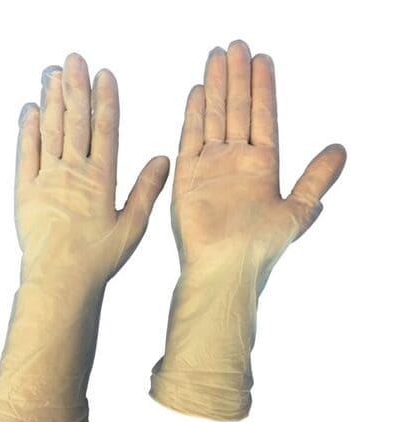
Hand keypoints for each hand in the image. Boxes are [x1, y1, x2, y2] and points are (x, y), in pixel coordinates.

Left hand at [16, 54, 169, 282]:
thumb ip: (147, 189)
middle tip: (73, 60)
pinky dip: (28, 131)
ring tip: (52, 74)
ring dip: (52, 101)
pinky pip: (26, 153)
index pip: (106, 130)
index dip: (105, 100)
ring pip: (51, 131)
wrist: (60, 278)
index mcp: (101, 179)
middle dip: (75, 88)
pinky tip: (30, 111)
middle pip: (75, 122)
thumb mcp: (133, 225)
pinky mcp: (26, 190)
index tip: (104, 76)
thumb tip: (163, 160)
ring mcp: (47, 178)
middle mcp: (74, 172)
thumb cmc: (98, 257)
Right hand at [150, 40, 345, 420]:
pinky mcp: (188, 174)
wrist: (225, 267)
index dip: (263, 88)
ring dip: (217, 87)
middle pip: (238, 110)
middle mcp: (235, 161)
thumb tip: (340, 150)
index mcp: (262, 166)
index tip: (262, 60)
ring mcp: (210, 165)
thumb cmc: (260, 246)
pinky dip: (194, 114)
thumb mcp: (298, 209)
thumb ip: (316, 178)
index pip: (263, 117)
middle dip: (238, 78)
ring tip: (217, 57)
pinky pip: (190, 137)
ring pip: (214, 117)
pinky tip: (198, 91)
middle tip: (237, 46)